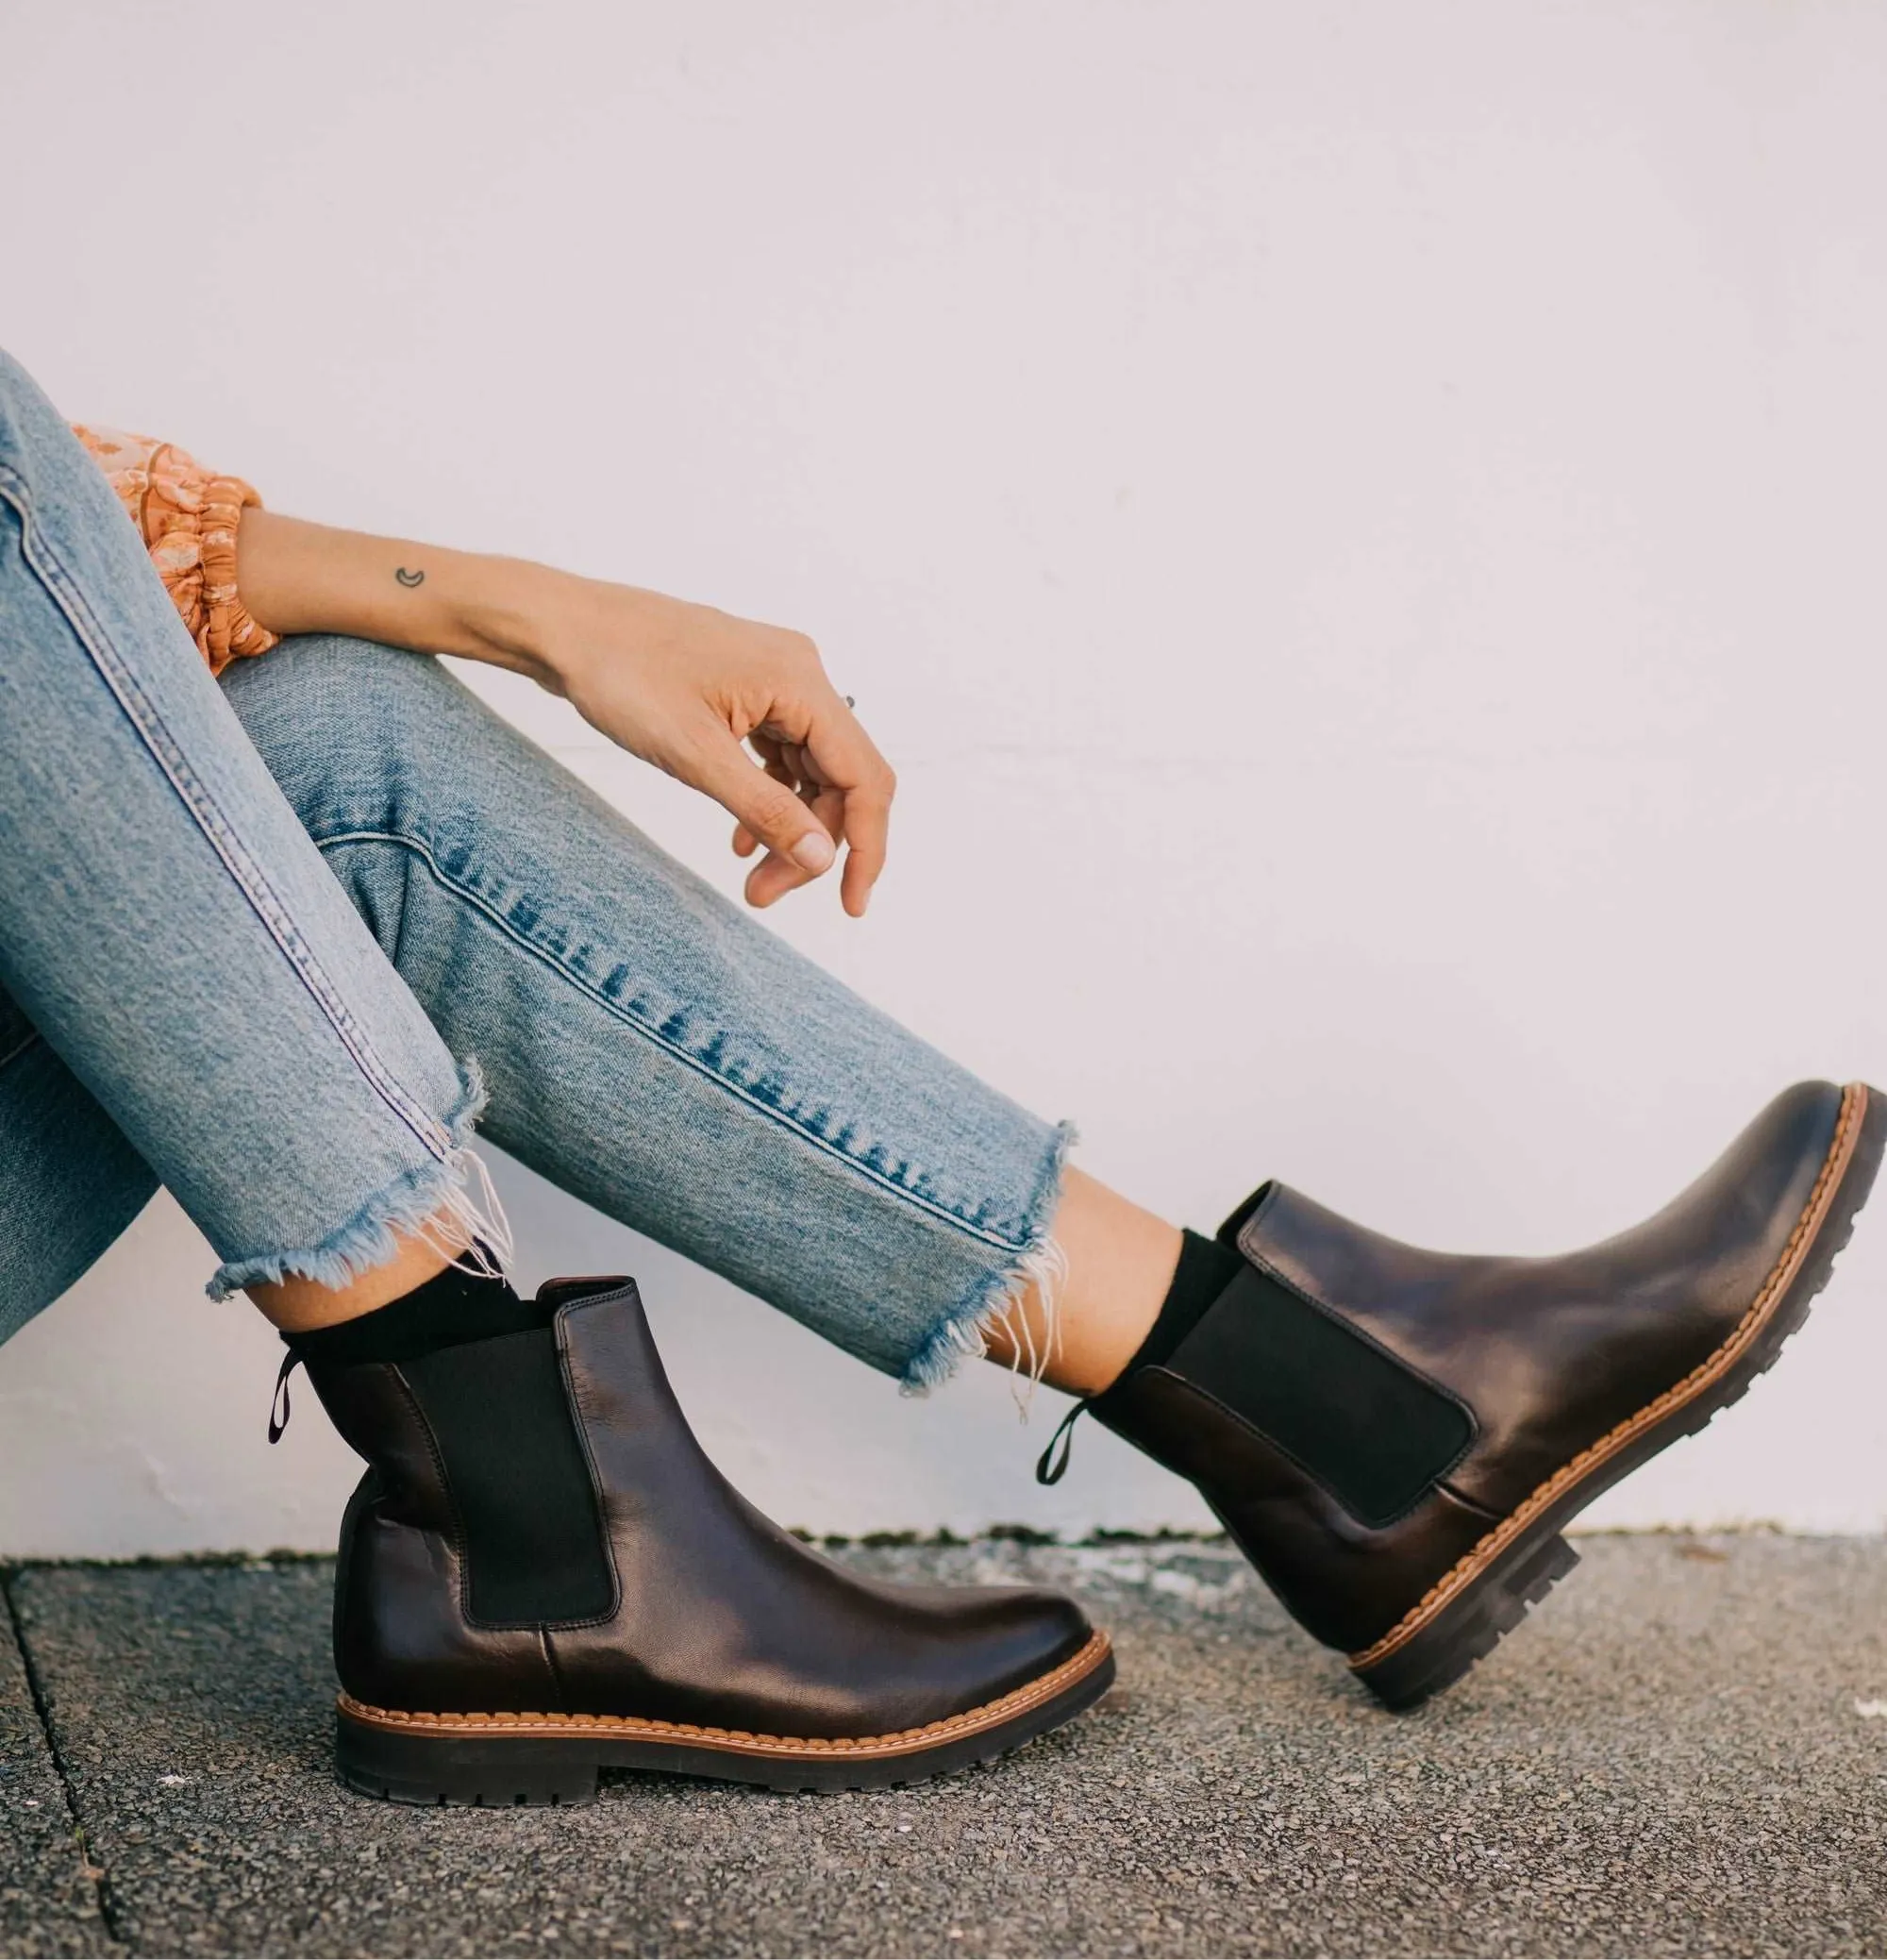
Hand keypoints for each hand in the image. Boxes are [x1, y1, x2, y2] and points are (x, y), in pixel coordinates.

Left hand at [500, 571, 894, 916]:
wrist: (565, 629)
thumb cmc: (620, 673)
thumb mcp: (694, 754)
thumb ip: (766, 809)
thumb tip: (823, 859)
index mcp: (800, 681)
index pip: (864, 776)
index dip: (866, 845)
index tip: (851, 904)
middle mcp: (800, 675)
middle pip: (840, 779)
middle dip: (814, 844)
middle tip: (766, 895)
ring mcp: (775, 682)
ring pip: (811, 773)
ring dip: (789, 828)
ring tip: (752, 878)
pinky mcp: (749, 692)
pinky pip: (781, 756)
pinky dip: (768, 801)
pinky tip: (741, 836)